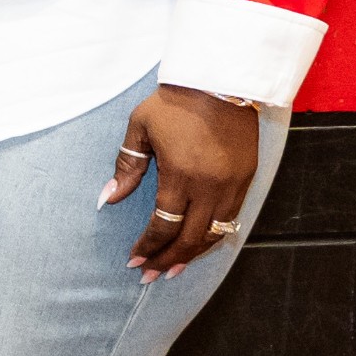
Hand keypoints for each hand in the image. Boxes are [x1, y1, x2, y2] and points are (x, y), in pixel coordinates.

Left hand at [108, 82, 261, 275]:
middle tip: (149, 274)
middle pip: (188, 239)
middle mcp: (208, 187)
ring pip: (212, 235)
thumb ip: (127, 166)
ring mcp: (231, 186)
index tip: (133, 259)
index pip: (162, 226)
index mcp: (179, 175)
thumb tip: (108, 198)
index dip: (147, 246)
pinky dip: (213, 237)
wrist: (221, 80)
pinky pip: (231, 220)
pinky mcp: (246, 179)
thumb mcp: (141, 128)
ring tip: (173, 268)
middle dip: (166, 260)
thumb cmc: (175, 102)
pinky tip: (198, 244)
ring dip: (192, 255)